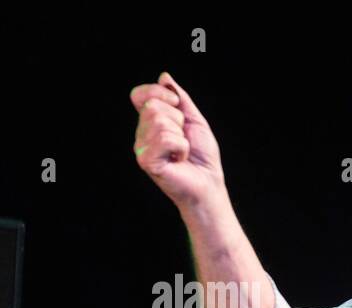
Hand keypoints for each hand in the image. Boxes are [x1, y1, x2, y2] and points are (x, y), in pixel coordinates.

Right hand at [130, 72, 225, 208]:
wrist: (209, 184)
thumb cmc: (203, 157)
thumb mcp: (195, 120)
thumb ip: (180, 98)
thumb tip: (164, 77)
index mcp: (150, 122)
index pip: (140, 95)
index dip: (158, 92)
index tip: (177, 104)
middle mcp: (141, 134)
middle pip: (153, 107)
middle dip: (178, 119)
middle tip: (184, 139)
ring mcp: (142, 148)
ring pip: (160, 121)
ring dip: (181, 136)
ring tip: (182, 151)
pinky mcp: (147, 161)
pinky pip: (165, 138)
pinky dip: (181, 147)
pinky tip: (179, 159)